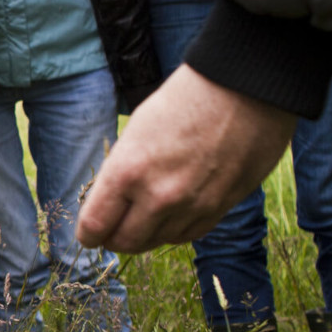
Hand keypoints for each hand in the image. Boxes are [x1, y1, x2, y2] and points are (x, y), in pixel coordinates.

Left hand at [77, 64, 297, 252]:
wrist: (243, 89)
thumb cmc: (184, 100)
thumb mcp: (136, 132)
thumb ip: (122, 173)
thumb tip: (113, 202)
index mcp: (128, 172)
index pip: (96, 226)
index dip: (88, 234)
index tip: (88, 234)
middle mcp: (158, 197)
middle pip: (126, 242)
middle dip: (114, 239)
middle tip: (112, 231)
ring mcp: (192, 207)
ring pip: (157, 242)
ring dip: (146, 235)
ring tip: (142, 220)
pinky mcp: (220, 209)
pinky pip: (188, 235)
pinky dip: (175, 230)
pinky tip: (171, 216)